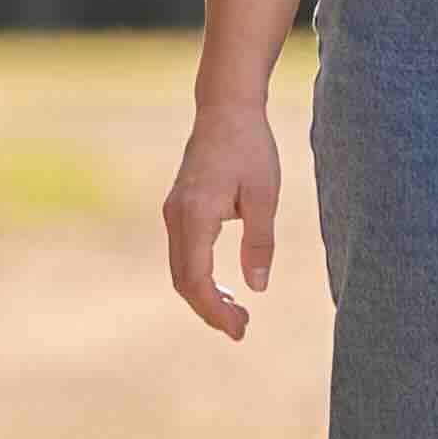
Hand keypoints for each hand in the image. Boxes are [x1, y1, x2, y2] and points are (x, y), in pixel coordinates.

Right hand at [157, 98, 276, 340]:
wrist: (226, 109)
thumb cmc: (250, 147)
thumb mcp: (265, 196)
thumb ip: (260, 243)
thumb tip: (257, 288)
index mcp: (195, 214)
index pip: (196, 278)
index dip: (215, 310)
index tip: (239, 330)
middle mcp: (176, 216)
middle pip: (182, 280)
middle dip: (209, 310)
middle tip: (242, 329)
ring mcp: (173, 213)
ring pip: (180, 270)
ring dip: (205, 296)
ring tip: (238, 314)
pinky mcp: (178, 210)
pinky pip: (182, 255)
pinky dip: (200, 278)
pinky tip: (225, 288)